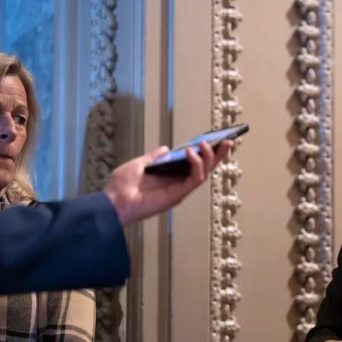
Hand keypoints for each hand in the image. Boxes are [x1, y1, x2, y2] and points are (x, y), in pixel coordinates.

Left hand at [104, 140, 231, 225]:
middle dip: (217, 155)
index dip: (206, 153)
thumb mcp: (139, 164)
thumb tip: (166, 149)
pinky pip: (194, 180)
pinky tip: (191, 153)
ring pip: (203, 173)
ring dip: (208, 158)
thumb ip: (154, 157)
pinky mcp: (178, 195)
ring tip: (204, 145)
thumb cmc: (121, 186)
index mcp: (170, 175)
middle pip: (204, 169)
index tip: (215, 140)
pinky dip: (196, 166)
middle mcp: (178, 183)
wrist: (113, 201)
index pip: (193, 164)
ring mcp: (179, 189)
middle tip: (227, 142)